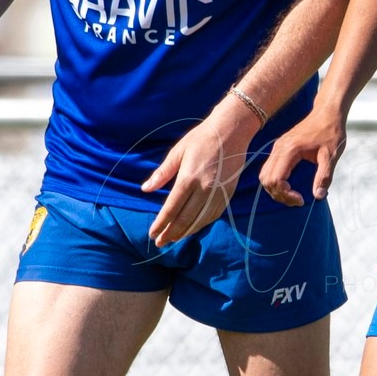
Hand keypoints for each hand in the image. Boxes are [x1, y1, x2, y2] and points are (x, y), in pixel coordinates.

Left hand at [142, 99, 255, 246]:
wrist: (231, 132)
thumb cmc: (201, 139)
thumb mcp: (177, 152)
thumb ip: (162, 173)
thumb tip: (145, 189)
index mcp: (188, 178)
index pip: (171, 209)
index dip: (161, 224)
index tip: (152, 234)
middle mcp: (204, 189)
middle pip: (185, 219)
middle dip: (171, 233)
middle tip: (160, 243)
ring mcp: (217, 193)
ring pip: (199, 221)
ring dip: (185, 233)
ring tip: (174, 239)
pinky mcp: (227, 194)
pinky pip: (213, 215)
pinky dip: (201, 225)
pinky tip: (192, 229)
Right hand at [258, 106, 346, 206]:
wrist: (327, 112)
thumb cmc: (330, 132)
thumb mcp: (331, 156)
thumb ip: (324, 177)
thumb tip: (318, 196)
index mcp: (289, 150)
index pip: (276, 180)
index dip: (286, 194)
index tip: (302, 199)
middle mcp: (278, 149)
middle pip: (266, 180)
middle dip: (279, 195)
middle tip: (297, 200)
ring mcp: (277, 148)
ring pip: (264, 175)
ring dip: (275, 189)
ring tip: (293, 195)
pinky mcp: (279, 148)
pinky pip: (269, 169)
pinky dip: (275, 181)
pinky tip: (289, 186)